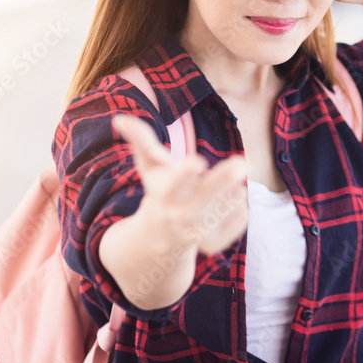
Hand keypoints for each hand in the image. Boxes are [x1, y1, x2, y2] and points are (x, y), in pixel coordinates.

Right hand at [112, 113, 247, 255]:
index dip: (185, 173)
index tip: (198, 162)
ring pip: (230, 202)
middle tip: (242, 163)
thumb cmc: (160, 187)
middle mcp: (179, 215)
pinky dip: (239, 206)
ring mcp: (198, 233)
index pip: (174, 183)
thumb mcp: (150, 165)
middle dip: (224, 179)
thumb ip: (141, 140)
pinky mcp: (215, 244)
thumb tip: (120, 118)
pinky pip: (241, 217)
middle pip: (206, 197)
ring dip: (234, 189)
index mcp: (164, 193)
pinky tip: (225, 205)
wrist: (162, 233)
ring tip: (220, 189)